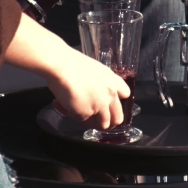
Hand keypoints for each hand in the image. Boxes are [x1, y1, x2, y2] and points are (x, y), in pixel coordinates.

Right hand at [4, 14, 129, 129]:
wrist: (61, 65)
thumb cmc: (73, 63)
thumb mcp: (95, 70)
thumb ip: (102, 84)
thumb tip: (96, 94)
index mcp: (113, 81)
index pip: (126, 95)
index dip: (117, 102)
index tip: (109, 104)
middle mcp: (110, 95)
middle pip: (118, 118)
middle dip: (109, 121)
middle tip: (97, 119)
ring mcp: (99, 106)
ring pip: (103, 124)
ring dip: (91, 121)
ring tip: (77, 112)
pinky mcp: (85, 114)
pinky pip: (81, 120)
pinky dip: (72, 114)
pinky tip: (61, 104)